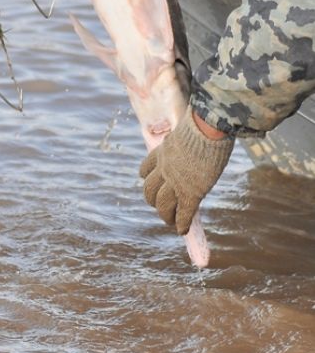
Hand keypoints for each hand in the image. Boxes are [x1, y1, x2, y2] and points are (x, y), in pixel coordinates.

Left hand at [139, 106, 233, 234]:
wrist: (207, 128)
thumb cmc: (202, 122)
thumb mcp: (185, 129)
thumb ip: (185, 136)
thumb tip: (196, 125)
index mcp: (161, 152)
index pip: (145, 168)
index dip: (146, 177)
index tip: (147, 180)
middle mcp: (164, 168)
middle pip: (149, 189)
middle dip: (152, 200)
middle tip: (159, 206)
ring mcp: (175, 182)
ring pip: (162, 204)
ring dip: (165, 215)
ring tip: (169, 221)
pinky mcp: (190, 192)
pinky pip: (182, 213)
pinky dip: (181, 223)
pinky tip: (182, 230)